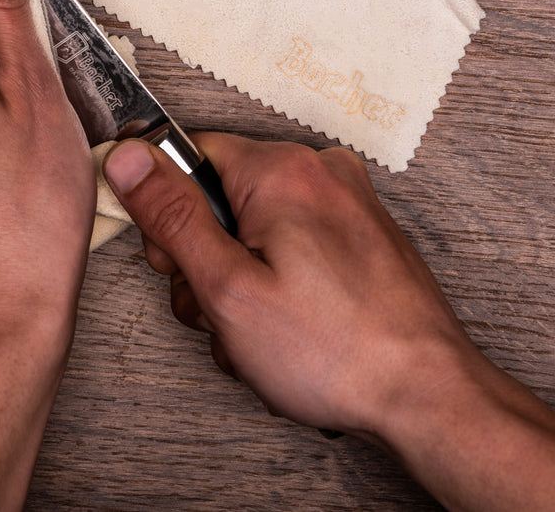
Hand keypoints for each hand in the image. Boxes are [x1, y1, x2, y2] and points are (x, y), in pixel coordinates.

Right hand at [104, 134, 554, 510]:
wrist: (427, 399)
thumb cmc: (335, 352)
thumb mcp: (225, 286)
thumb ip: (169, 216)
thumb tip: (126, 157)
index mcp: (282, 170)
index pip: (183, 154)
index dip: (165, 214)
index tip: (176, 261)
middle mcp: (319, 172)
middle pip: (217, 197)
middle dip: (204, 260)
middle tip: (220, 308)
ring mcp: (345, 204)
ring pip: (250, 230)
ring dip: (238, 284)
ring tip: (258, 333)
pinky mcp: (360, 237)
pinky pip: (289, 246)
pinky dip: (276, 286)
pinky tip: (286, 331)